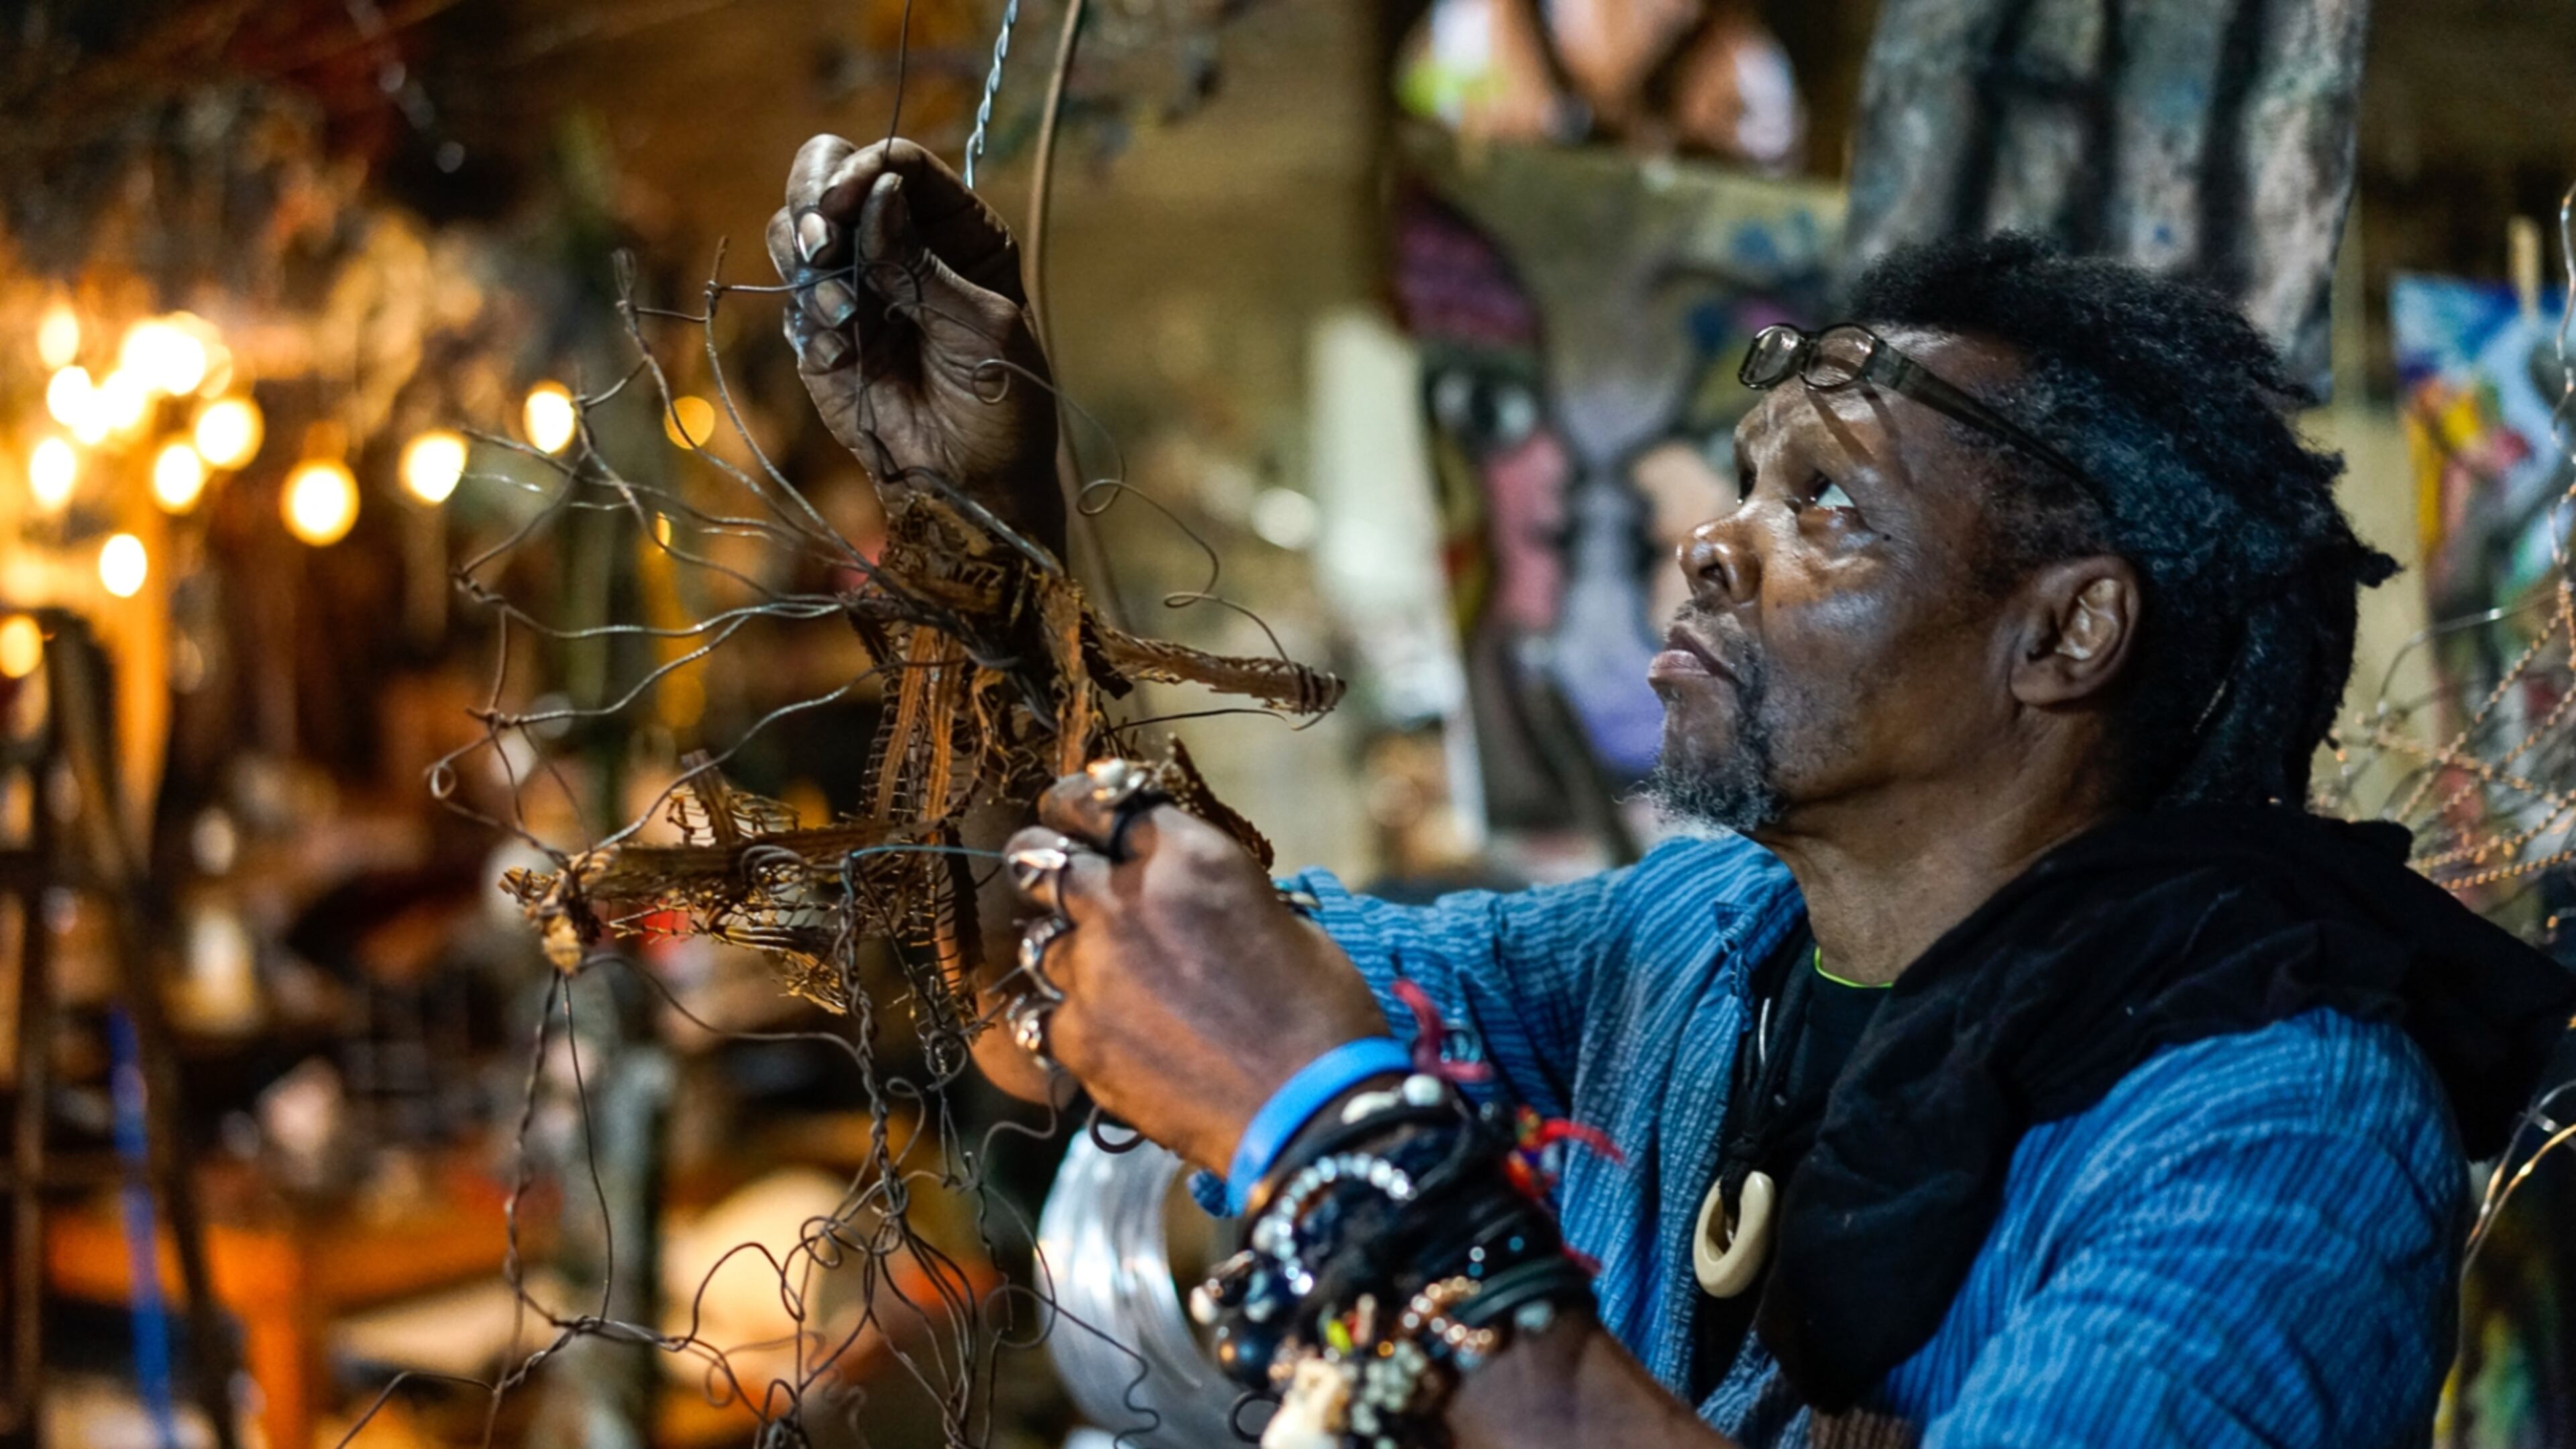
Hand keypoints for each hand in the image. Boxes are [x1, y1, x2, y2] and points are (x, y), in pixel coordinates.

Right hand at [767, 135, 1063, 553]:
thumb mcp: (982, 327)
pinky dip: (807, 317)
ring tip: (844, 315)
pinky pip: (790, 295)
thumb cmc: (1001, 403)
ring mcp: (855, 282)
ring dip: (808, 261)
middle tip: (823, 241)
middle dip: (815, 198)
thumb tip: (877, 195)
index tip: (847, 201)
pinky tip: (841, 353)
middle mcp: (900, 242)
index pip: (899, 164)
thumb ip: (922, 263)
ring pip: (796, 228)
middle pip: (830, 174)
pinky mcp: (820, 328)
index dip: (865, 168)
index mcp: (957, 229)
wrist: (968, 483)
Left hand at [999, 772, 1389, 1171]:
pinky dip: (1065, 1019)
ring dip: (1063, 948)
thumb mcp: (1276, 919)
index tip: (1070, 809)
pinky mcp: (1077, 1037)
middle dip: (1043, 860)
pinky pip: (1042, 1015)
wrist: (1309, 1108)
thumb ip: (1210, 895)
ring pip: (1037, 941)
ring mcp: (1092, 971)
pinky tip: (1098, 1031)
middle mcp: (1126, 901)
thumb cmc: (1318, 1011)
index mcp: (1186, 856)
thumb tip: (1181, 899)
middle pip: (1041, 859)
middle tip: (1047, 868)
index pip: (1103, 801)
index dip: (1078, 802)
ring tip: (1092, 966)